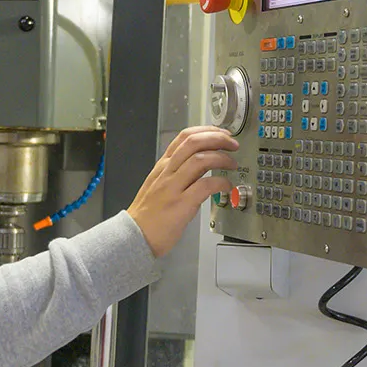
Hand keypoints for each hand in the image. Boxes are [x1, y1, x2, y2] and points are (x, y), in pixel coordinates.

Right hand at [127, 126, 238, 257]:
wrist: (134, 235)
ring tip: (232, 163)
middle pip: (193, 142)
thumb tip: (203, 163)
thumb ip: (179, 172)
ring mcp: (173, 187)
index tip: (221, 133)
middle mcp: (167, 172)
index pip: (184, 137)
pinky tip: (227, 186)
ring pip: (200, 160)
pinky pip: (205, 186)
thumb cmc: (148, 214)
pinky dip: (221, 182)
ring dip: (222, 158)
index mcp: (163, 166)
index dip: (207, 131)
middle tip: (232, 144)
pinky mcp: (181, 204)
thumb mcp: (159, 184)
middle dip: (217, 138)